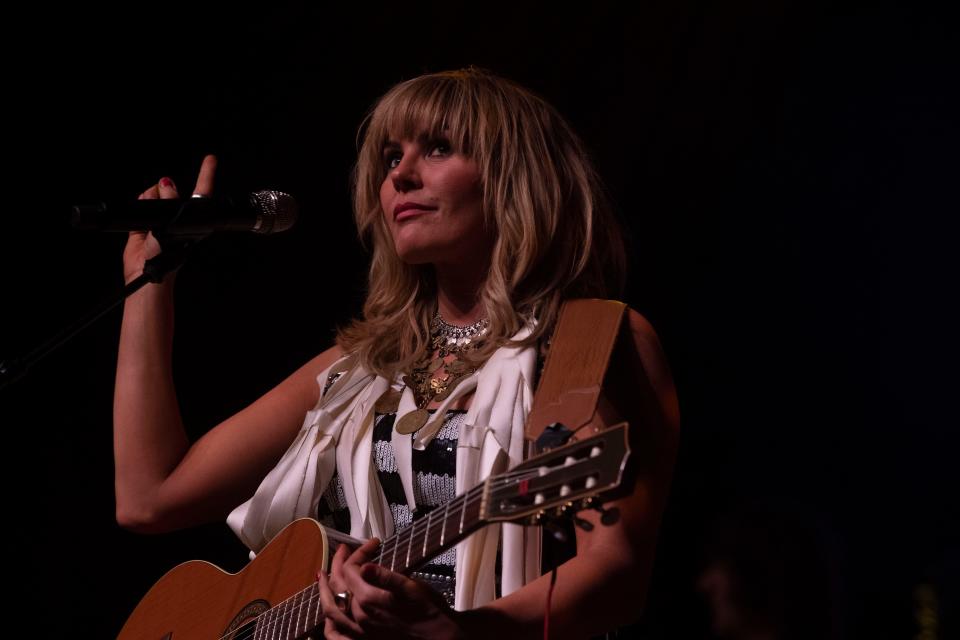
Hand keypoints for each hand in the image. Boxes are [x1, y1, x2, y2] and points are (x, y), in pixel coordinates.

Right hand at [122, 154, 216, 283]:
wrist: (149, 274)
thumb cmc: (168, 258)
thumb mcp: (173, 227)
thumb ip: (170, 204)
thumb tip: (166, 184)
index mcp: (193, 220)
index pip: (202, 192)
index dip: (206, 173)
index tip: (211, 158)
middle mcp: (178, 218)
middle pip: (173, 191)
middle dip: (166, 187)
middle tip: (163, 192)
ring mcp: (161, 221)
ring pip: (155, 196)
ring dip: (151, 195)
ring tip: (150, 209)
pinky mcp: (143, 226)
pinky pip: (141, 206)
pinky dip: (140, 203)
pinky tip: (141, 212)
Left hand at [317, 539, 465, 638]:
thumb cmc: (429, 613)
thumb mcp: (412, 589)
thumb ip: (386, 577)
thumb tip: (366, 567)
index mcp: (370, 599)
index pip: (352, 569)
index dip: (360, 551)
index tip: (373, 543)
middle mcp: (359, 616)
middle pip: (338, 586)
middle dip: (338, 563)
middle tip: (342, 549)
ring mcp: (359, 631)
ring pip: (331, 609)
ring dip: (325, 590)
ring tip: (322, 576)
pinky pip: (336, 635)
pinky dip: (328, 624)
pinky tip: (327, 616)